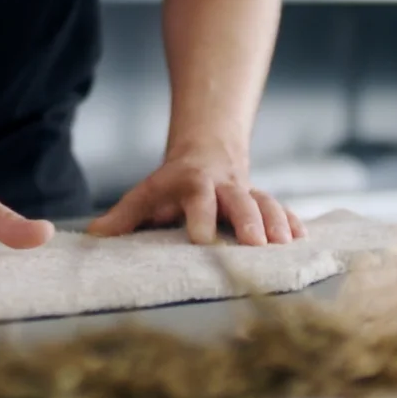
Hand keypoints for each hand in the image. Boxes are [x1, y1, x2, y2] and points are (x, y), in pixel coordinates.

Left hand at [86, 148, 304, 245]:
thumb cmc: (173, 184)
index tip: (200, 238)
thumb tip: (93, 237)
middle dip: (248, 220)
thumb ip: (124, 216)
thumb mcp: (147, 193)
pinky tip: (303, 239)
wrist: (208, 152)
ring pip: (266, 203)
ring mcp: (248, 192)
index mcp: (193, 184)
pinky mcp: (264, 201)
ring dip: (276, 222)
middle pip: (239, 200)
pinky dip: (293, 222)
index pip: (197, 198)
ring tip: (285, 245)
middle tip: (255, 244)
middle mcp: (224, 186)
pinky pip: (282, 209)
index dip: (199, 216)